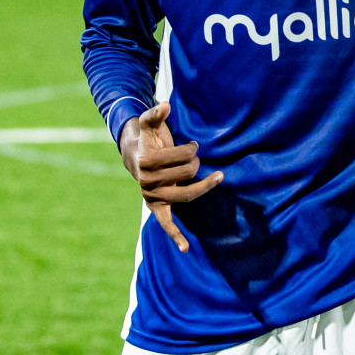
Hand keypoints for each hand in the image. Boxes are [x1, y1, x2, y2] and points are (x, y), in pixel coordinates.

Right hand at [119, 102, 222, 252]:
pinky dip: (175, 235)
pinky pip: (166, 223)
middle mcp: (147, 182)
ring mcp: (152, 196)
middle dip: (195, 162)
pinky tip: (186, 248)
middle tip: (195, 154)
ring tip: (219, 176)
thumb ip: (155, 113)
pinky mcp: (157, 206)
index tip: (193, 144)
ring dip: (202, 186)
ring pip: (186, 195)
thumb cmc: (149, 138)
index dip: (190, 149)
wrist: (136, 155)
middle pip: (186, 174)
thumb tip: (164, 105)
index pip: (181, 158)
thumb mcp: (149, 123)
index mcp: (145, 162)